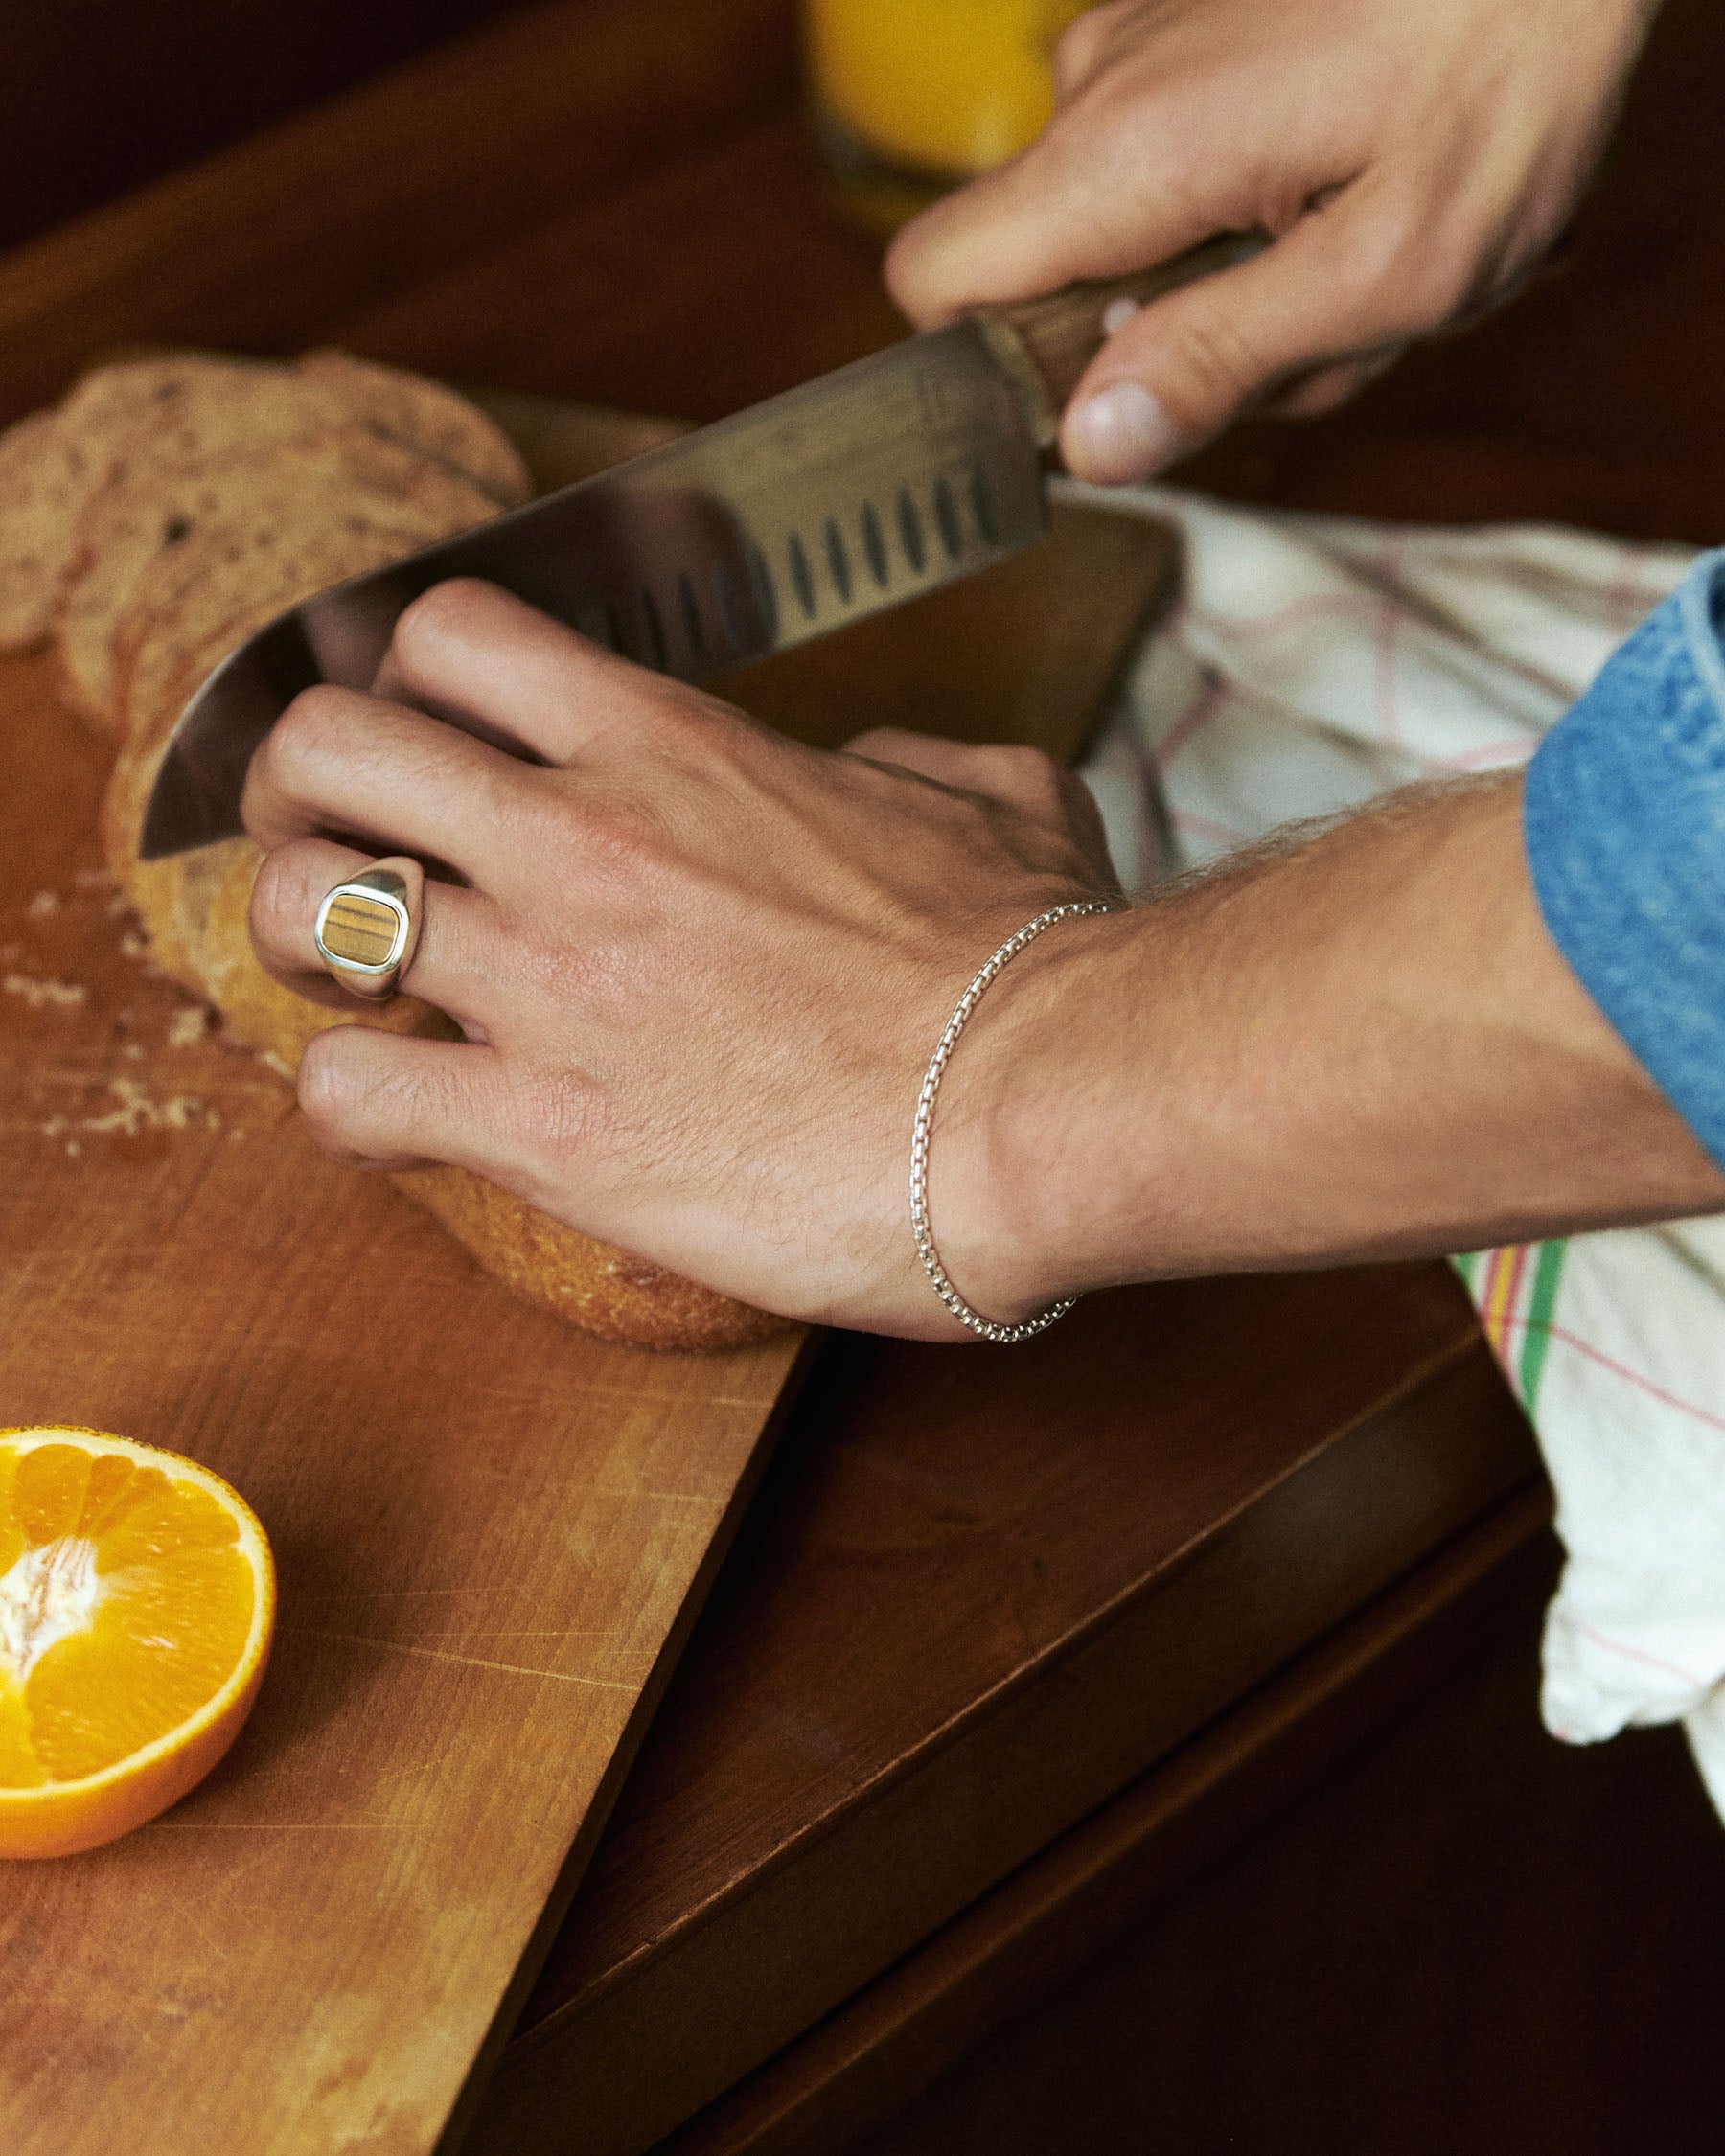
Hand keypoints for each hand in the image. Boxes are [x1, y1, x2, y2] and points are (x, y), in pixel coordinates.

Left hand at [243, 580, 1121, 1336]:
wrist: (1054, 1103)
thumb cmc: (1042, 962)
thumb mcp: (993, 800)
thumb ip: (905, 764)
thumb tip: (873, 773)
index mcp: (675, 748)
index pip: (452, 633)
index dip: (407, 685)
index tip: (432, 754)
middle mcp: (582, 840)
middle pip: (323, 742)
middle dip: (299, 797)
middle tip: (346, 857)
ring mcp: (549, 981)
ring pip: (296, 908)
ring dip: (300, 945)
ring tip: (360, 990)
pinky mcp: (546, 1128)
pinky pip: (347, 1096)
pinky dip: (348, 1105)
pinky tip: (409, 1117)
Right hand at [886, 0, 1659, 480]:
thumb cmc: (1510, 80)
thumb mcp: (1386, 271)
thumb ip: (1221, 364)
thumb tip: (1091, 447)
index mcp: (1125, 153)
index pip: (933, 281)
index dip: (989, 371)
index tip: (1099, 402)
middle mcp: (1102, 91)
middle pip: (1048, 284)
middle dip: (1168, 347)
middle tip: (1312, 330)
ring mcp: (1140, 54)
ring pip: (1123, 240)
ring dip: (1231, 289)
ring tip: (1352, 250)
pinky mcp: (1184, 41)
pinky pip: (1172, 177)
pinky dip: (1251, 219)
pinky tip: (1345, 196)